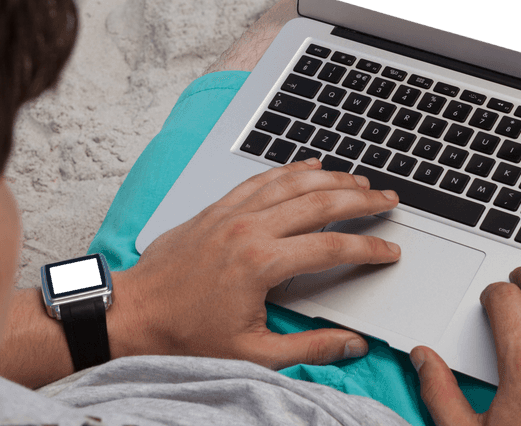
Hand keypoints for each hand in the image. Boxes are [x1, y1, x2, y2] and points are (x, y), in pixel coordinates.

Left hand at [108, 158, 401, 367]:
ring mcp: (230, 214)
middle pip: (319, 202)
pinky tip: (308, 166)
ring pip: (292, 183)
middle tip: (388, 200)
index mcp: (261, 263)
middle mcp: (248, 229)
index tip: (389, 251)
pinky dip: (288, 170)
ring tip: (359, 179)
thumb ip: (309, 349)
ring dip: (330, 177)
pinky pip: (260, 180)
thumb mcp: (253, 355)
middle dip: (360, 199)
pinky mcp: (216, 209)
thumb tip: (352, 345)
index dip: (367, 248)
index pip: (332, 247)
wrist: (132, 315)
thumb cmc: (184, 336)